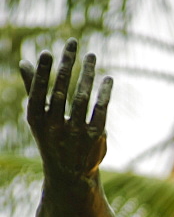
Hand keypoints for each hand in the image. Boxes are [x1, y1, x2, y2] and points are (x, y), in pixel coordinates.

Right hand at [21, 37, 112, 180]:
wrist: (70, 174)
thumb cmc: (52, 139)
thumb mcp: (39, 117)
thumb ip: (33, 89)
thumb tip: (23, 61)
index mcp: (37, 122)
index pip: (38, 94)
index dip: (42, 73)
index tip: (47, 52)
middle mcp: (55, 128)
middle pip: (61, 91)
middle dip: (66, 65)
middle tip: (72, 42)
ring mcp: (76, 134)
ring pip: (82, 98)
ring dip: (87, 74)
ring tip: (91, 55)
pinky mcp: (95, 137)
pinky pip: (100, 110)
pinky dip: (104, 93)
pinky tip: (107, 78)